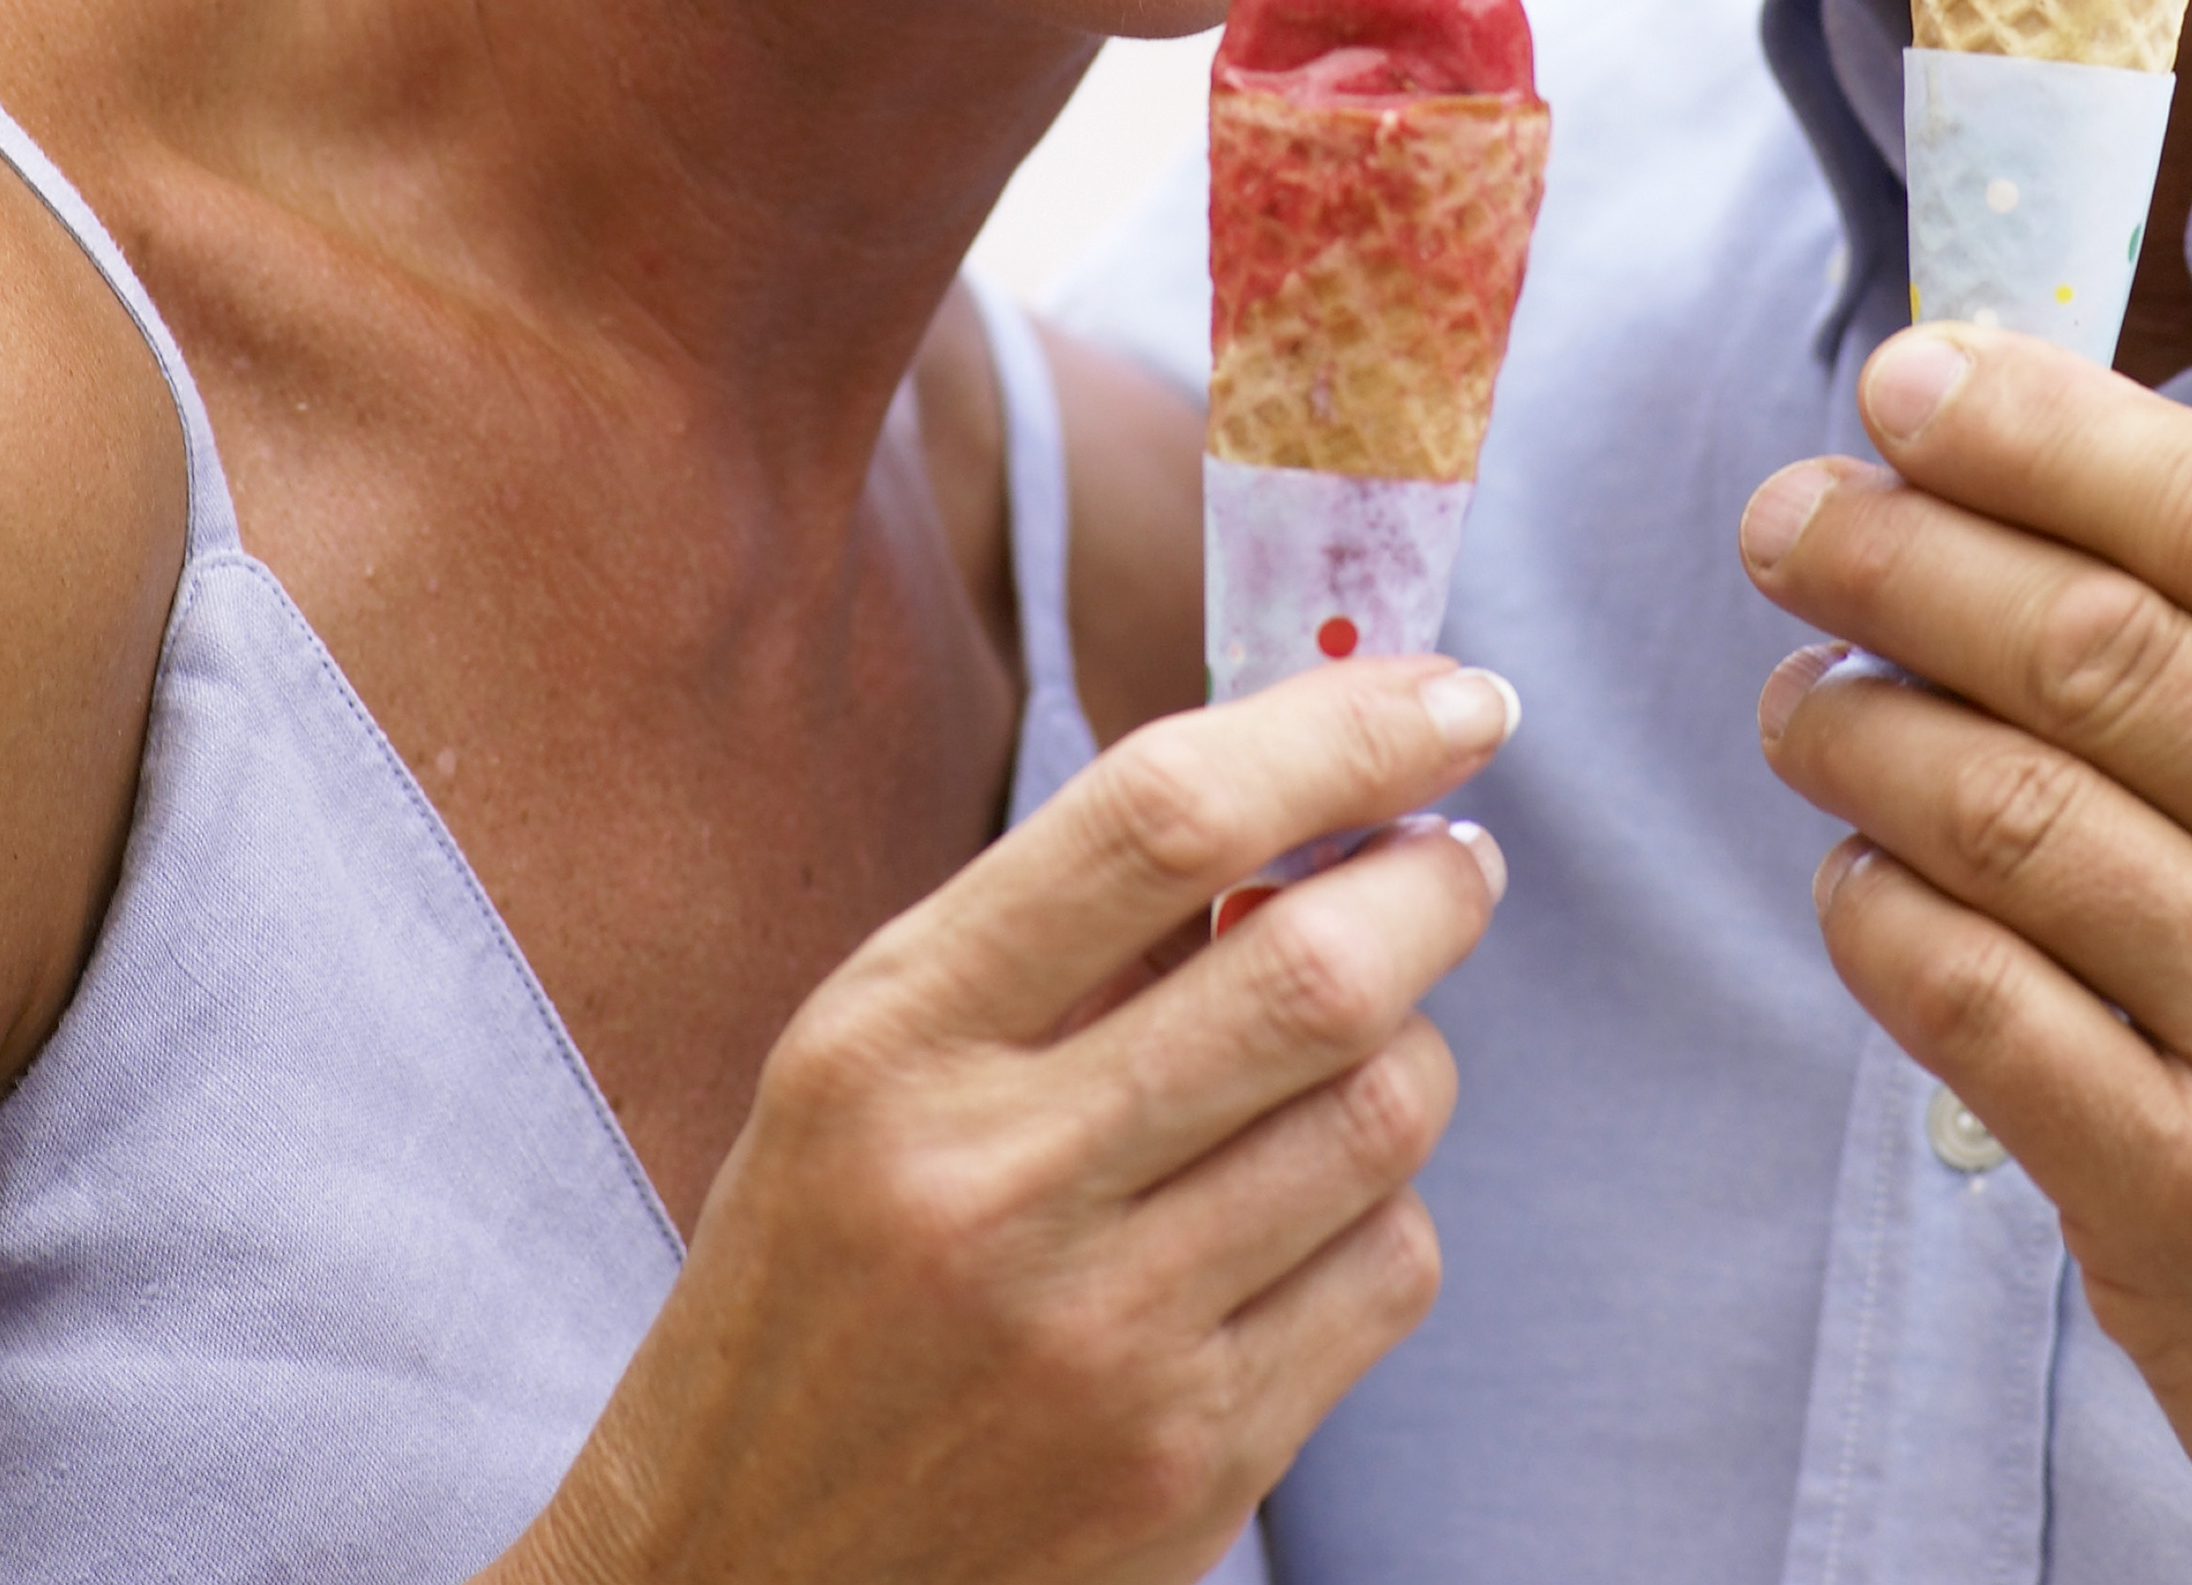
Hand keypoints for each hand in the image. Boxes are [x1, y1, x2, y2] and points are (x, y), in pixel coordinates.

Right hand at [505, 658, 1518, 1584]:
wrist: (742, 1578)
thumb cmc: (818, 1281)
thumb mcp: (860, 1070)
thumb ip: (1051, 936)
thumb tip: (1298, 791)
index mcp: (888, 1043)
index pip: (1157, 820)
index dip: (1340, 731)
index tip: (1447, 694)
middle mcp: (993, 1183)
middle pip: (1317, 969)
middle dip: (1434, 884)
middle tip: (1449, 861)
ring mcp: (1104, 1339)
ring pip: (1386, 1118)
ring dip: (1414, 1050)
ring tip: (1361, 1046)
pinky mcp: (1193, 1466)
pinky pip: (1391, 1272)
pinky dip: (1385, 1212)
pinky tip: (1310, 1210)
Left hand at [1739, 328, 2191, 1584]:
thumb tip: (2062, 472)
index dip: (2042, 428)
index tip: (1910, 380)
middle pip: (2094, 642)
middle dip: (1898, 550)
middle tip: (1794, 518)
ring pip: (2002, 809)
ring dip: (1856, 726)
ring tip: (1806, 700)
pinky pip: (1967, 997)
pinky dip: (1873, 911)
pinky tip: (1857, 878)